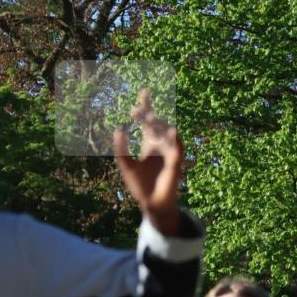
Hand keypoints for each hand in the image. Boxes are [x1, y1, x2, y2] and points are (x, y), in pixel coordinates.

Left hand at [114, 89, 183, 235]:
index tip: (144, 92)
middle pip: (158, 124)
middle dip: (150, 115)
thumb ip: (121, 149)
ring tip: (149, 118)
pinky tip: (172, 131)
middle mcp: (160, 146)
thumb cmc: (139, 185)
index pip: (148, 122)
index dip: (147, 107)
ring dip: (159, 125)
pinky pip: (178, 149)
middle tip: (138, 109)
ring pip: (167, 134)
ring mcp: (168, 153)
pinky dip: (176, 140)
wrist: (151, 204)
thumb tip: (118, 129)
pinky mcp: (175, 164)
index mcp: (149, 144)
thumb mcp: (126, 165)